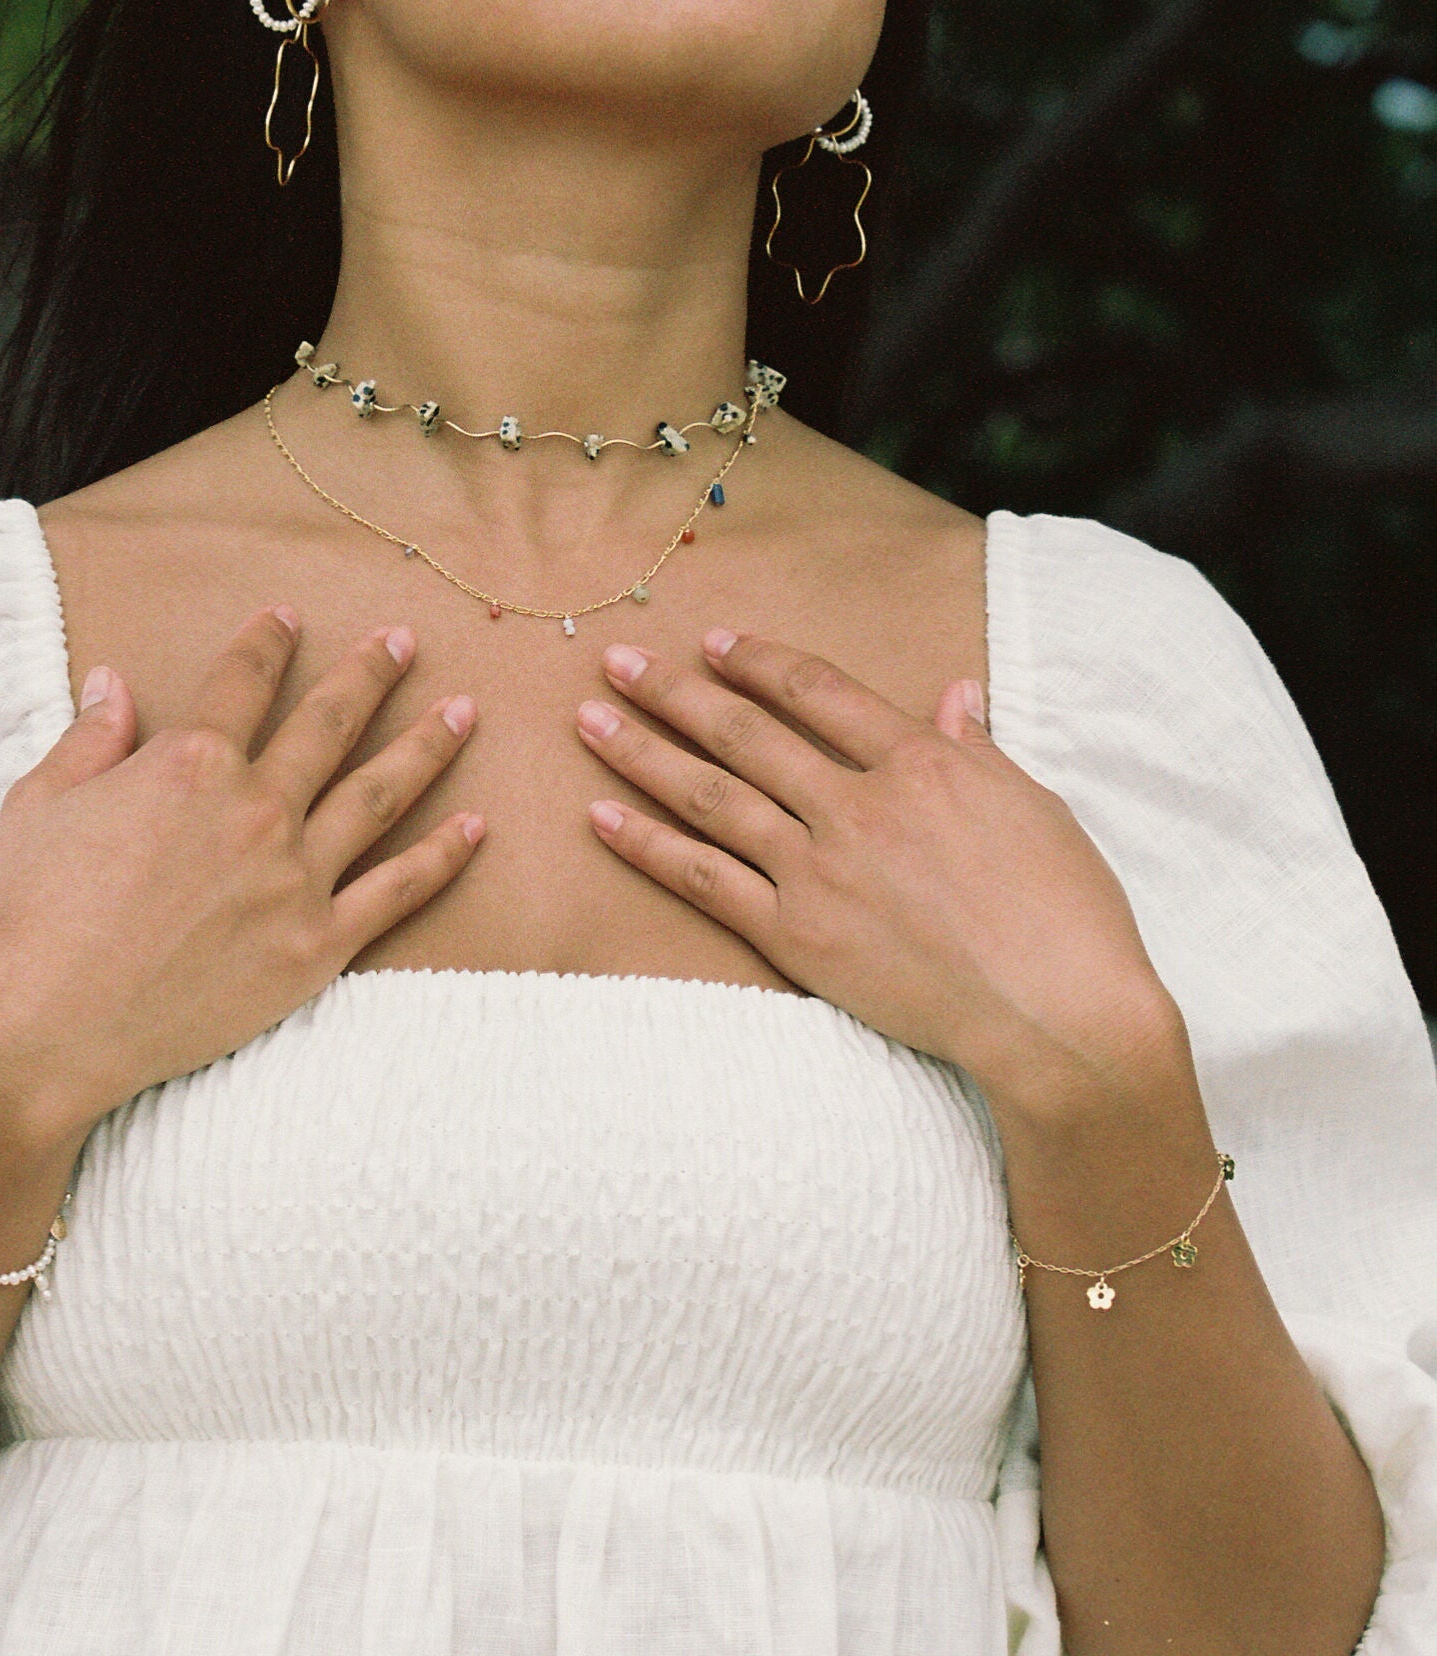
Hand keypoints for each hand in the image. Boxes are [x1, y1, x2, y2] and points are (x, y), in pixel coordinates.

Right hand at [0, 606, 481, 1145]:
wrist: (48, 1028)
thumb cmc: (31, 917)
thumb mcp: (41, 805)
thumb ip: (90, 738)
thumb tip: (111, 682)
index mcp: (189, 765)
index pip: (242, 683)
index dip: (267, 643)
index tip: (289, 618)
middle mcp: (255, 810)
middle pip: (330, 724)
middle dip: (370, 674)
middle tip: (405, 640)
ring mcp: (295, 879)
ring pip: (379, 796)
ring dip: (427, 748)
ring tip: (465, 713)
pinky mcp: (317, 946)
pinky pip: (397, 892)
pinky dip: (443, 857)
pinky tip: (476, 827)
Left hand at [576, 628, 1175, 1109]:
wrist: (1056, 1013)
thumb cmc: (1065, 913)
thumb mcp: (1034, 807)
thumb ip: (978, 748)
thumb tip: (956, 694)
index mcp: (920, 762)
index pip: (819, 691)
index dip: (759, 661)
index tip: (713, 642)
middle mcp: (858, 805)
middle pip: (746, 732)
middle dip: (674, 690)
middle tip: (616, 660)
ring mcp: (820, 871)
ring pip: (710, 795)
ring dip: (642, 752)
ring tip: (588, 720)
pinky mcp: (797, 937)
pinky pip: (706, 882)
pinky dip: (649, 847)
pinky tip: (603, 818)